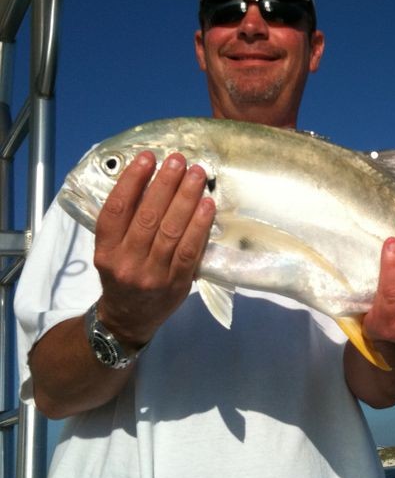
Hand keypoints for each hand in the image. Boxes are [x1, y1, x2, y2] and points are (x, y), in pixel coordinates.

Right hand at [92, 151, 214, 347]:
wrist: (129, 319)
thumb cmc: (123, 275)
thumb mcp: (111, 251)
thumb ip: (125, 223)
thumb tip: (151, 179)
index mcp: (105, 250)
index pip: (117, 210)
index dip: (132, 181)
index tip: (148, 158)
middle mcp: (126, 262)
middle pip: (147, 217)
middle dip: (165, 184)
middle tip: (179, 160)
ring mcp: (152, 274)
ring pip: (171, 230)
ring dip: (186, 198)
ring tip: (197, 174)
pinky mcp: (176, 283)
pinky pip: (190, 250)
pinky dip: (200, 225)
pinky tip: (207, 204)